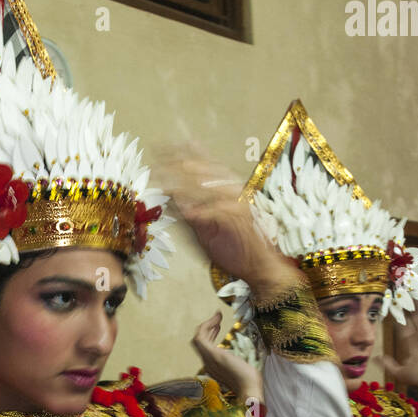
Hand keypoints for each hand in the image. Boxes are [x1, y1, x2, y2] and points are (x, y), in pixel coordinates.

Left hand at [158, 149, 295, 290]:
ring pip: (215, 188)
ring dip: (192, 183)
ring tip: (173, 179)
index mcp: (224, 192)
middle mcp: (233, 193)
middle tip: (159, 157)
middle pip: (206, 171)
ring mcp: (239, 205)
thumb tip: (171, 199)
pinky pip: (223, 212)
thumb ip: (190, 214)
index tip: (160, 149)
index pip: (202, 167)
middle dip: (181, 163)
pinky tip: (190, 213)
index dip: (181, 156)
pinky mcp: (244, 221)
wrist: (258, 268)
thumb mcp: (204, 231)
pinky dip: (207, 212)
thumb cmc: (233, 250)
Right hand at [193, 312, 262, 404]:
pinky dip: (207, 326)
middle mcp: (207, 363)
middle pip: (198, 342)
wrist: (249, 389)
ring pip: (198, 338)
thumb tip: (242, 357)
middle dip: (207, 328)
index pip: (205, 348)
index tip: (218, 326)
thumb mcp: (241, 369)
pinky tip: (217, 320)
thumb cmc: (249, 382)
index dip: (210, 335)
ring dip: (207, 324)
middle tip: (218, 318)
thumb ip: (236, 362)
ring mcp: (208, 359)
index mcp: (213, 367)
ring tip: (218, 316)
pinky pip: (201, 337)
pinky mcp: (212, 355)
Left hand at [384, 299, 417, 403]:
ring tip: (412, 289)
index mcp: (412, 344)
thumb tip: (376, 359)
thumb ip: (388, 364)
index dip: (398, 316)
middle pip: (414, 316)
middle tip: (400, 292)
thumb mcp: (399, 372)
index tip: (391, 307)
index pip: (404, 326)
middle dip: (408, 305)